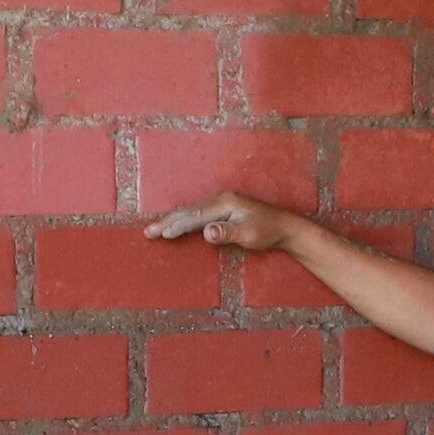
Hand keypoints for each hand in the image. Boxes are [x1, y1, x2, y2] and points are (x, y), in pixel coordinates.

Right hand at [145, 191, 299, 253]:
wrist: (286, 227)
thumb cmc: (268, 231)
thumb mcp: (248, 234)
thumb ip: (226, 233)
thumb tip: (206, 232)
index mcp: (224, 203)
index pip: (193, 215)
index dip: (175, 224)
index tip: (159, 233)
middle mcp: (220, 200)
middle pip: (188, 211)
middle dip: (167, 221)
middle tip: (148, 232)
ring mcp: (222, 203)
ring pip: (191, 212)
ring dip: (173, 220)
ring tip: (156, 229)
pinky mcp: (224, 210)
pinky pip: (198, 215)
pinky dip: (184, 220)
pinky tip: (177, 225)